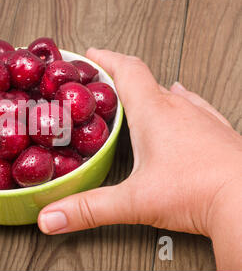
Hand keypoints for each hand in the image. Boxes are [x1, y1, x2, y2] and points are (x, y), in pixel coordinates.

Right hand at [37, 49, 241, 268]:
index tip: (91, 54)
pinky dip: (182, 105)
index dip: (106, 59)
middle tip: (106, 80)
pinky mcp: (218, 135)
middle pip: (146, 80)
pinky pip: (196, 108)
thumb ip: (88, 208)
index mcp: (154, 114)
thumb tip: (52, 216)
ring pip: (172, 93)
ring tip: (139, 92)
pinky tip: (186, 104)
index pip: (127, 71)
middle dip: (122, 77)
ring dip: (152, 91)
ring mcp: (202, 120)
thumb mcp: (134, 201)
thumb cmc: (200, 192)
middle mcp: (180, 109)